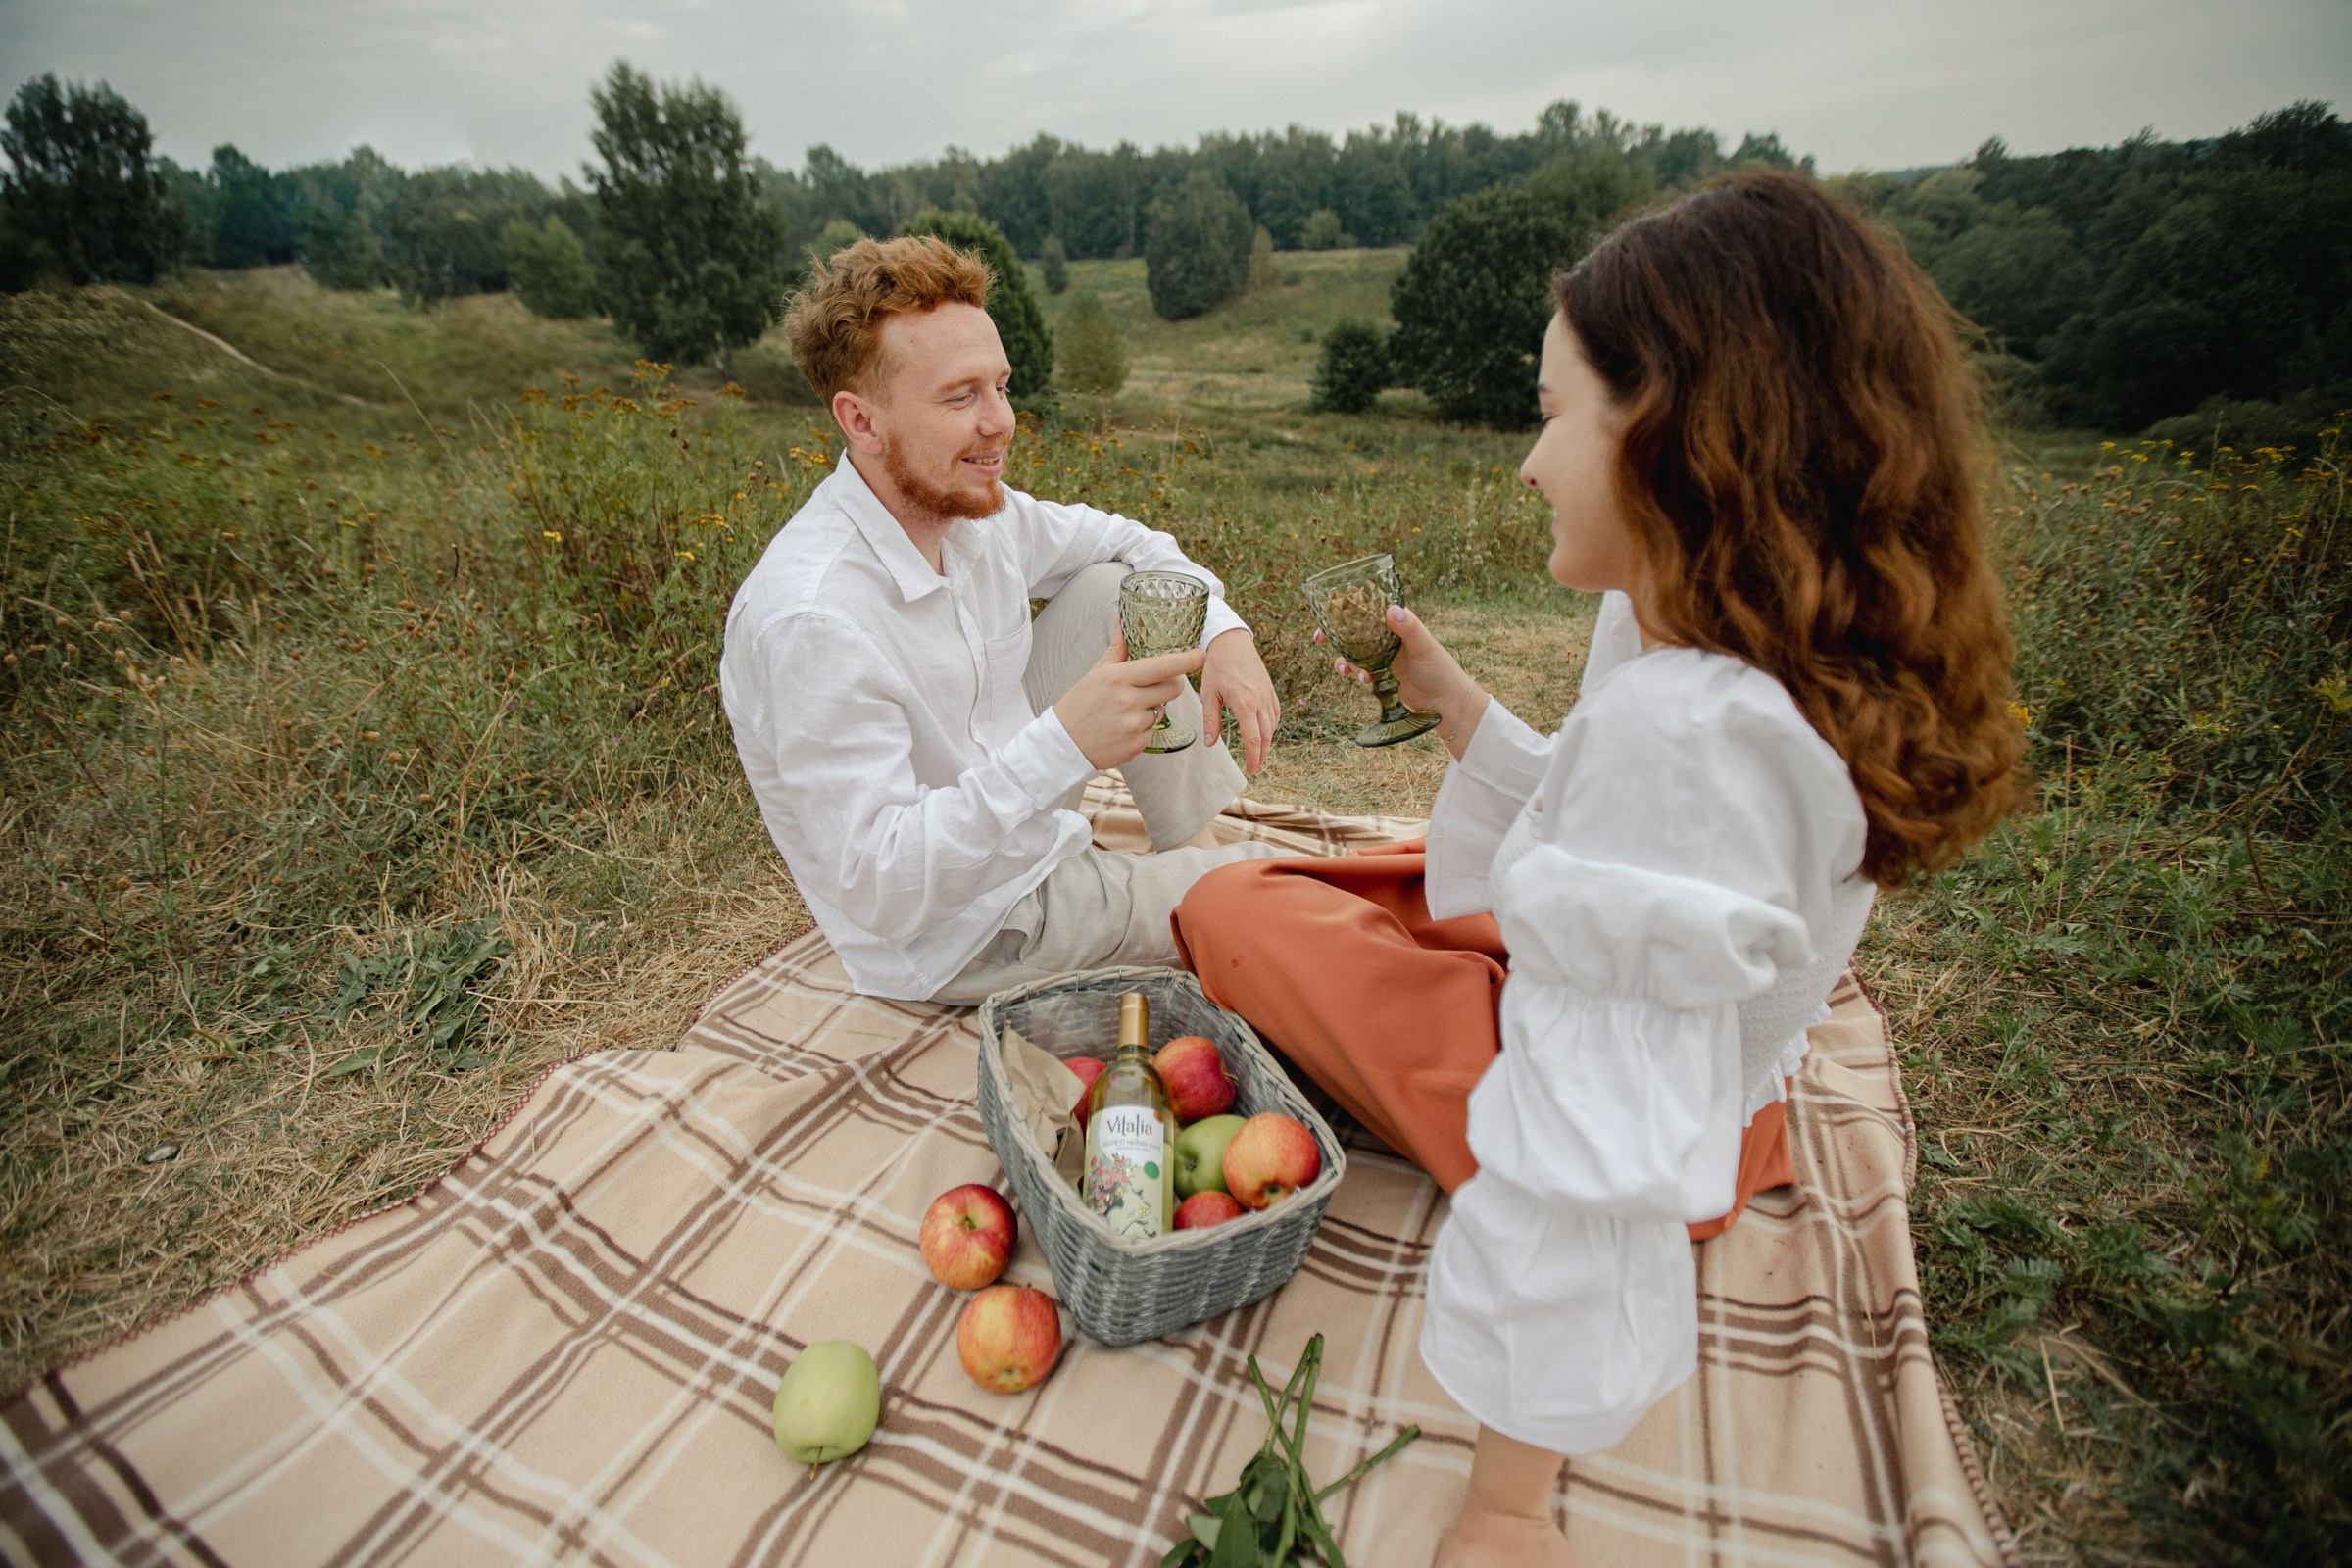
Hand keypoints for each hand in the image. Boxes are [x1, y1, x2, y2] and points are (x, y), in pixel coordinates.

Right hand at [1054, 634, 1206, 769]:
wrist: (1064, 743)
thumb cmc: (1080, 704)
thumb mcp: (1097, 672)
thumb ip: (1118, 648)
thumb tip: (1122, 620)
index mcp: (1119, 678)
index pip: (1163, 666)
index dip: (1186, 660)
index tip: (1201, 654)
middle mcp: (1129, 701)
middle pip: (1173, 689)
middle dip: (1169, 685)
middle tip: (1152, 686)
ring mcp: (1134, 724)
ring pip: (1162, 710)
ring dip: (1151, 708)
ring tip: (1126, 711)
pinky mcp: (1137, 745)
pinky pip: (1152, 730)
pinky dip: (1142, 728)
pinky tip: (1122, 727)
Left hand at [1198, 628, 1279, 774]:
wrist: (1232, 642)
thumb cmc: (1217, 667)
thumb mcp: (1209, 694)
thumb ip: (1211, 720)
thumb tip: (1210, 744)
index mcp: (1244, 703)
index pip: (1254, 738)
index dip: (1253, 757)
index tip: (1250, 769)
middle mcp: (1260, 700)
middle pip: (1266, 735)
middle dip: (1261, 754)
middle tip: (1255, 767)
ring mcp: (1267, 694)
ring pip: (1273, 725)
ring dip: (1267, 742)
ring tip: (1258, 753)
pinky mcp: (1269, 689)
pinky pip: (1275, 713)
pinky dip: (1272, 726)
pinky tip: (1265, 731)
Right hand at [1316, 603, 1488, 760]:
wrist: (1446, 703)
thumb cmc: (1441, 670)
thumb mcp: (1424, 647)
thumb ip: (1409, 628)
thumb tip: (1391, 609)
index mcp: (1397, 624)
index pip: (1367, 609)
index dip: (1345, 608)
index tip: (1328, 612)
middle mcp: (1387, 638)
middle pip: (1353, 631)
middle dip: (1333, 634)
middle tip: (1318, 639)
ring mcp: (1383, 657)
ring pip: (1353, 653)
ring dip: (1343, 659)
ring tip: (1344, 670)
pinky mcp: (1381, 676)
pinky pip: (1360, 671)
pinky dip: (1354, 674)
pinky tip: (1362, 680)